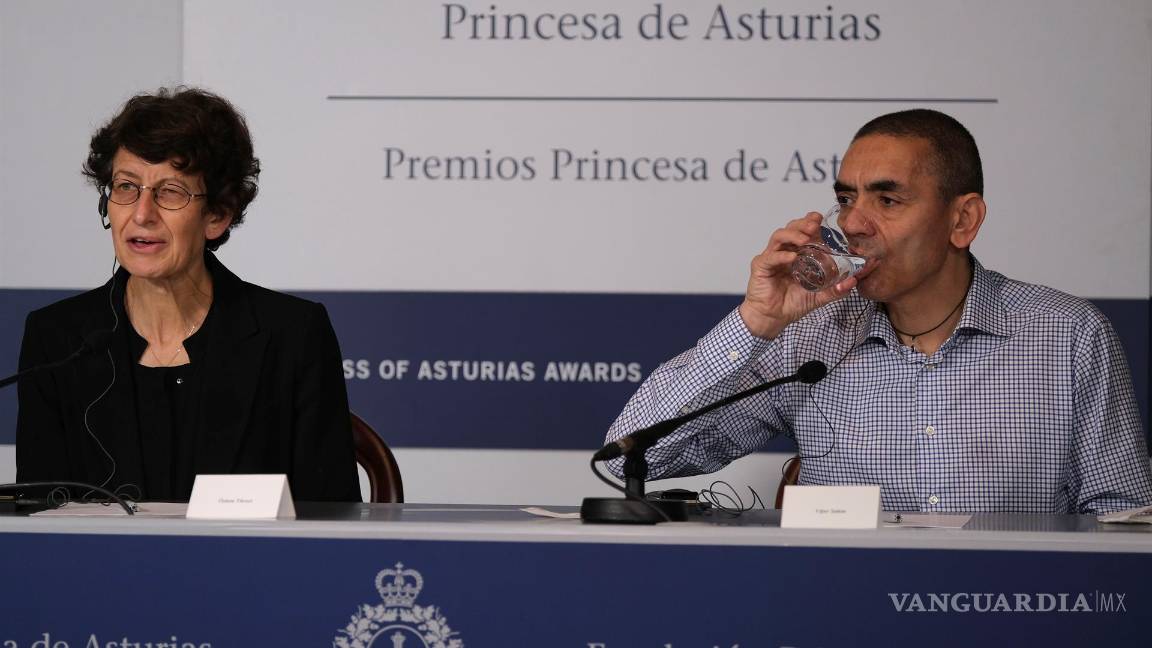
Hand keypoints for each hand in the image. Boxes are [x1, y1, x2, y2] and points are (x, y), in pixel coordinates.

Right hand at [738, 212, 855, 338]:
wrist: (773, 318)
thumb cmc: (791, 304)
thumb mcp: (818, 296)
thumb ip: (835, 289)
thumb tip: (852, 281)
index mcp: (796, 254)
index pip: (802, 232)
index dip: (810, 222)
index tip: (820, 219)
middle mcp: (783, 252)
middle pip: (790, 229)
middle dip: (802, 224)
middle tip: (814, 226)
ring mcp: (771, 258)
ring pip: (779, 237)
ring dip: (792, 235)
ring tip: (804, 239)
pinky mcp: (760, 267)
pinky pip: (770, 257)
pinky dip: (781, 255)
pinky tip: (791, 257)